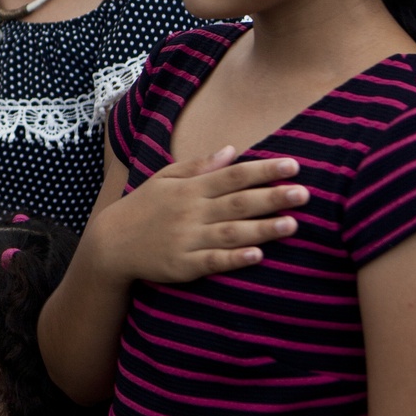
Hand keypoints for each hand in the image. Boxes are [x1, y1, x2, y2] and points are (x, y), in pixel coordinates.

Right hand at [95, 147, 309, 284]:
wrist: (111, 243)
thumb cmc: (144, 207)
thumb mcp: (166, 178)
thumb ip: (200, 165)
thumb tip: (232, 150)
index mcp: (190, 188)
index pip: (233, 175)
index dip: (264, 170)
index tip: (294, 166)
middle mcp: (191, 212)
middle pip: (238, 202)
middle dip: (272, 197)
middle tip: (305, 194)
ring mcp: (187, 239)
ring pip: (231, 232)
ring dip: (262, 229)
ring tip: (292, 224)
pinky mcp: (183, 265)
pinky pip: (212, 261)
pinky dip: (234, 258)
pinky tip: (257, 255)